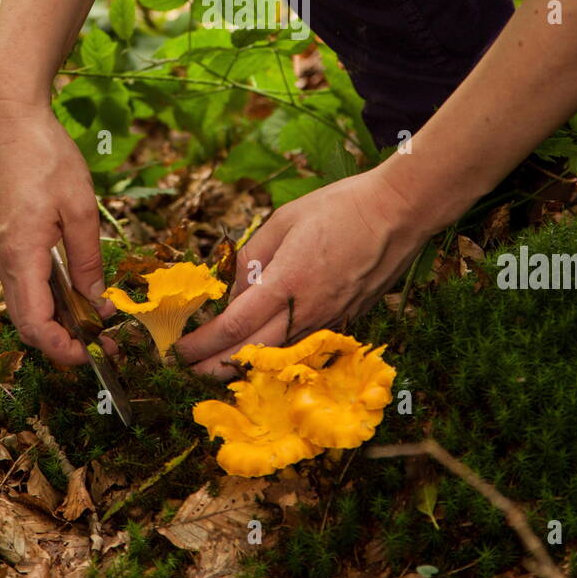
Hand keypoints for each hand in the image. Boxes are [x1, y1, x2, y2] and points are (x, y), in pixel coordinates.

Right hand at [0, 96, 116, 366]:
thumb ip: (88, 259)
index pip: (35, 325)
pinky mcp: (7, 238)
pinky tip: (78, 292)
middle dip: (63, 342)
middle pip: (27, 322)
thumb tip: (97, 301)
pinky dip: (49, 297)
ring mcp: (2, 249)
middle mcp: (4, 259)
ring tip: (98, 322)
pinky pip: (25, 281)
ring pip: (25, 303)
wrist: (11, 120)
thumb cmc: (47, 156)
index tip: (94, 356)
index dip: (63, 349)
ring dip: (57, 320)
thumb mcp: (81, 208)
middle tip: (103, 345)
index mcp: (21, 255)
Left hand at [175, 165, 430, 377]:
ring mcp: (329, 321)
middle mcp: (307, 311)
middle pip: (252, 354)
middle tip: (185, 370)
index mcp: (287, 282)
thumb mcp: (284, 220)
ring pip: (277, 356)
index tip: (177, 349)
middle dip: (213, 367)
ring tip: (214, 365)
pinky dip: (275, 355)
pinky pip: (302, 345)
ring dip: (243, 363)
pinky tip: (260, 352)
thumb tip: (229, 287)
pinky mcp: (345, 322)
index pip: (233, 326)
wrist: (399, 213)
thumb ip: (252, 256)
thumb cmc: (340, 207)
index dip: (201, 343)